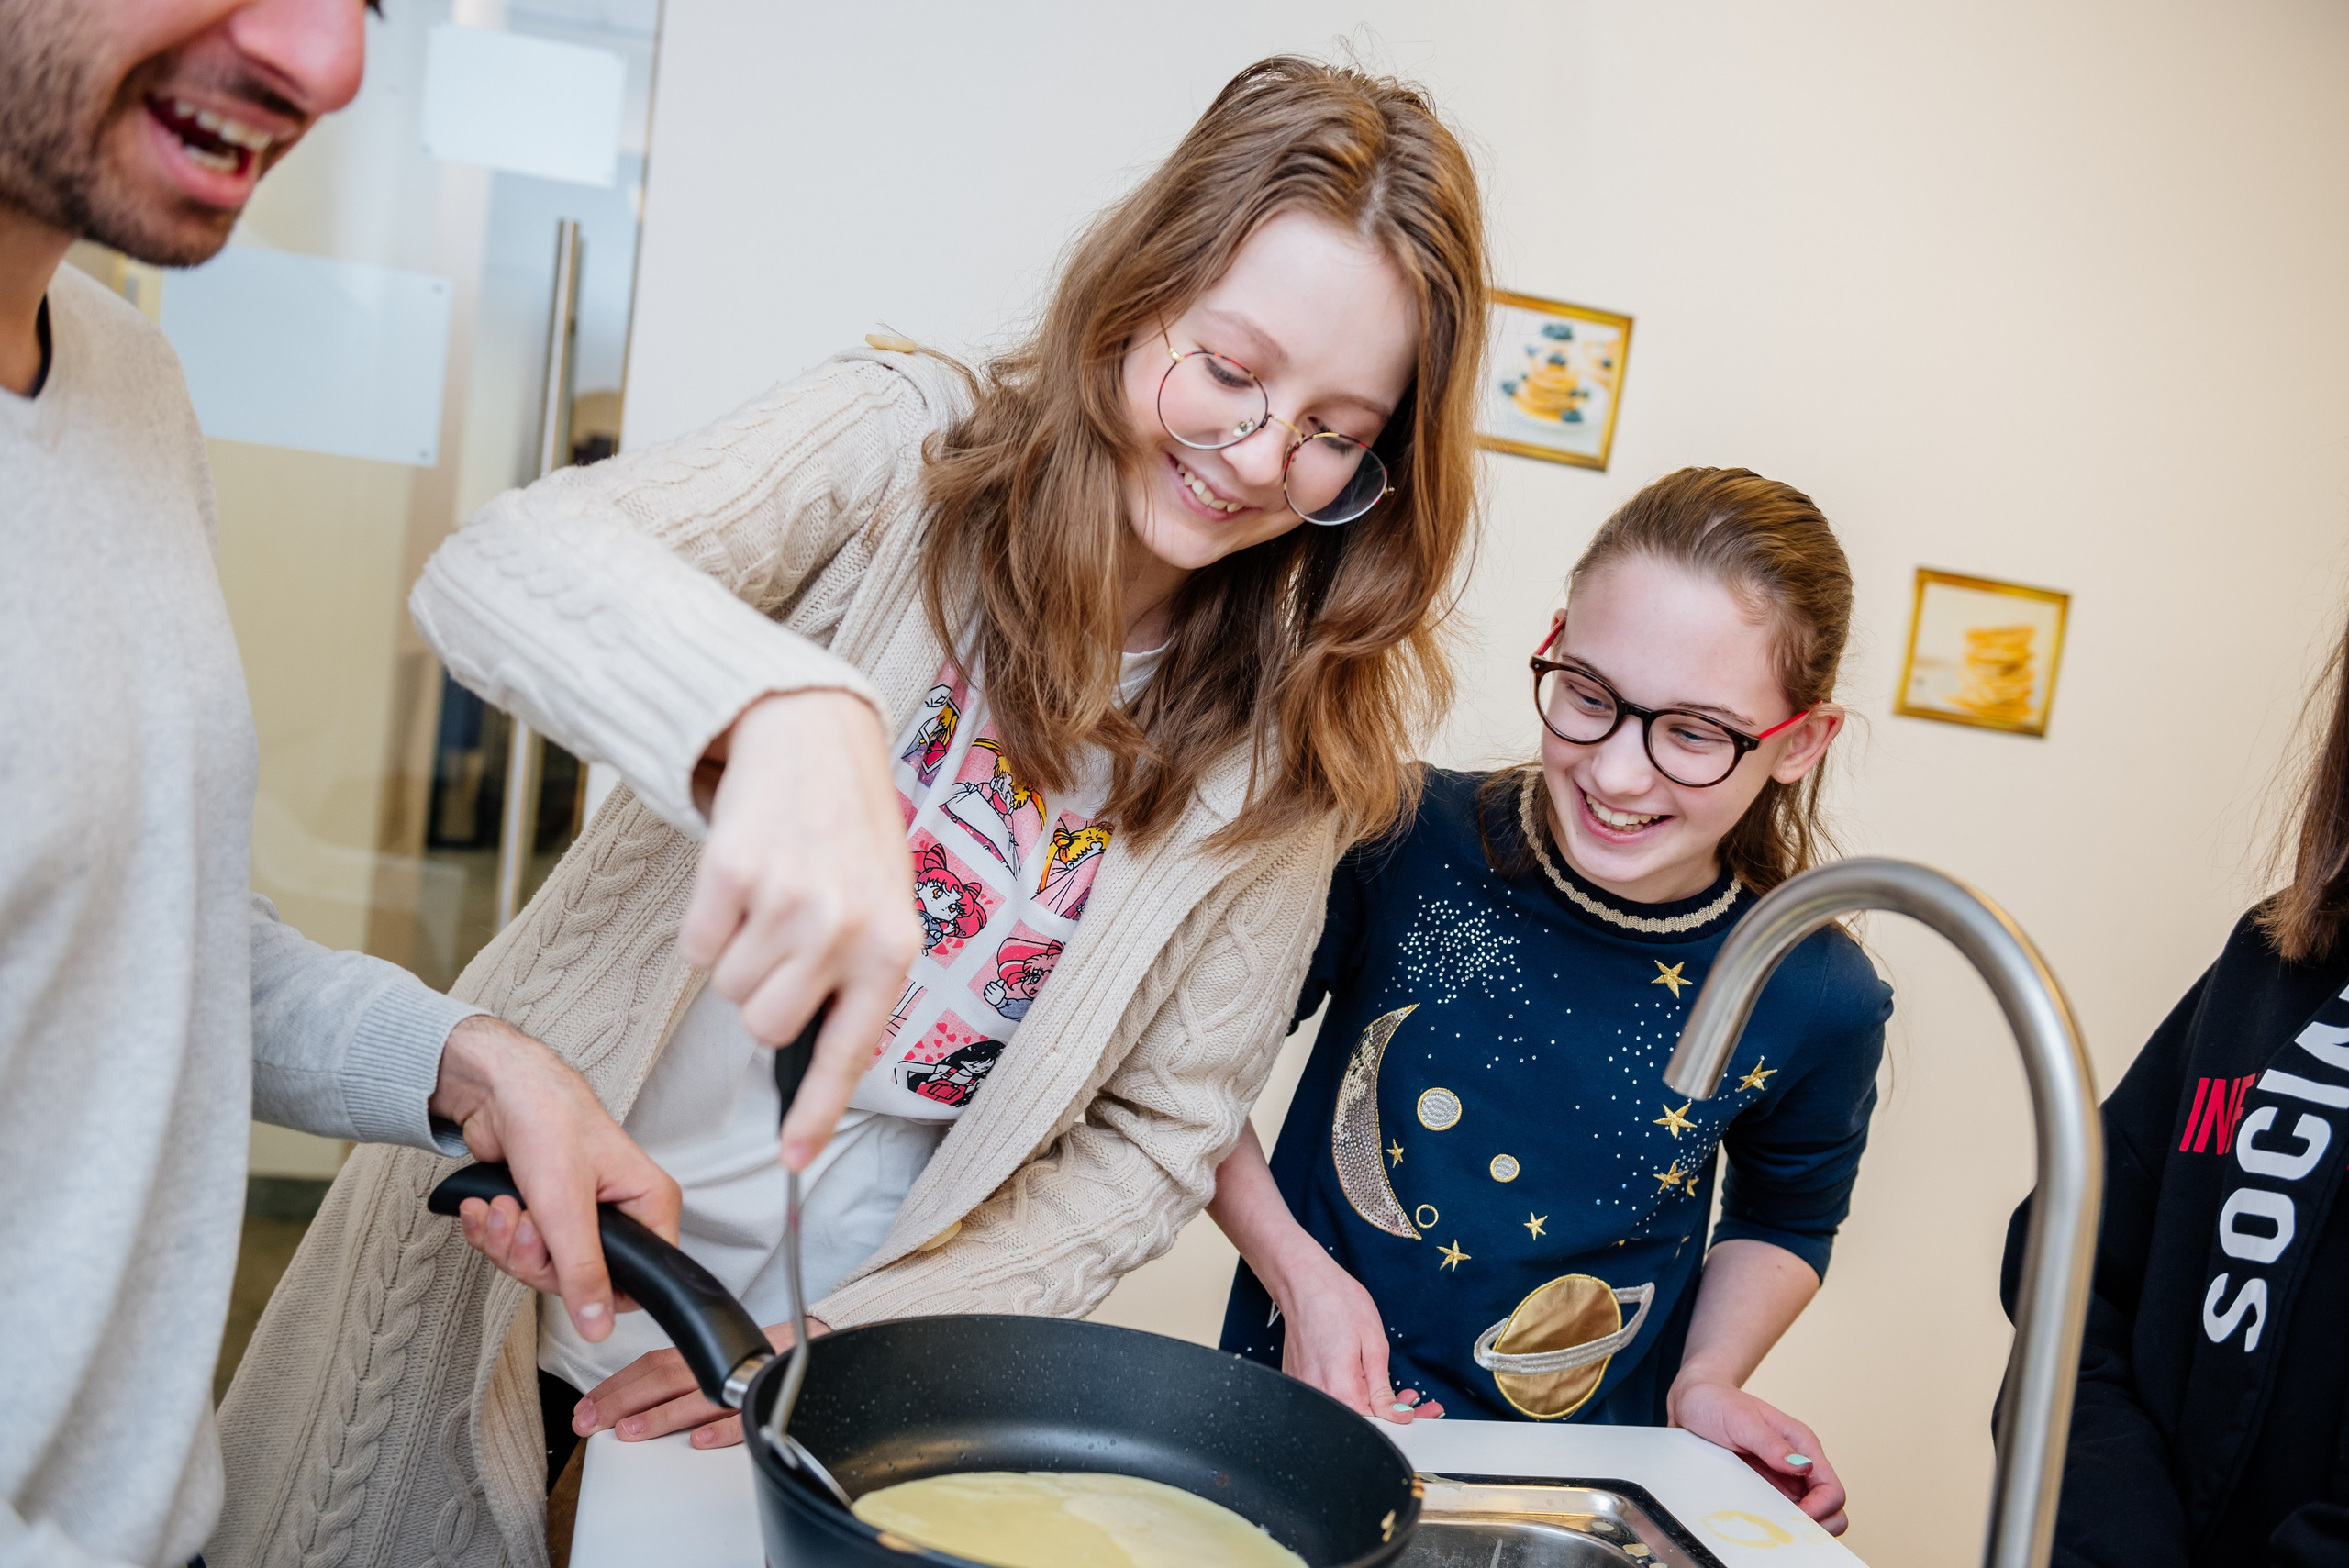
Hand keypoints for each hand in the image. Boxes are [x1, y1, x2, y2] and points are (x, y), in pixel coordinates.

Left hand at [432, 1014, 681, 1341]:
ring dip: (508, 1242)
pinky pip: (518, 1249)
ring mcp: (580, 1213)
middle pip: (580, 1279)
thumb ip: (584, 1270)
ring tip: (501, 1209)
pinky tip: (486, 1208)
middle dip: (534, 1257)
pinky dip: (494, 1232)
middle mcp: (619, 1211)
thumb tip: (599, 1325)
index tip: (558, 1269)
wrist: (498, 1087)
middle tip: (525, 1225)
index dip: (593, 1288)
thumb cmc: (548, 1119)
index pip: (640, 1281)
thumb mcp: (565, 1206)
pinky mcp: (544, 1210)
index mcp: (647, 1205)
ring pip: (543, 1266)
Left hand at [572, 1318, 832, 1448]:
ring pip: (696, 1397)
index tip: (587, 1407)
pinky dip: (721, 1428)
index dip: (617, 1385)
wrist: (820, 1346)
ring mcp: (743, 1380)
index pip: (651, 1364)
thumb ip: (682, 1372)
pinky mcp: (770, 1394)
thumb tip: (633, 1398)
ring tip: (629, 1432)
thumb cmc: (762, 1356)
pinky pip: (744, 1415)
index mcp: (702, 1352)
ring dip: (659, 1416)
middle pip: (664, 1378)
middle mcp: (718, 1364)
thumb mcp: (716, 1355)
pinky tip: (699, 1442)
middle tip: (590, 1422)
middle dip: (622, 1401)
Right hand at [680, 691, 921, 1168]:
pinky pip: (697, 948)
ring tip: (770, 900)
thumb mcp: (887, 905)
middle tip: (783, 944)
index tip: (792, 1159)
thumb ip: (860, 977)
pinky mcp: (732, 872)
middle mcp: (844, 930)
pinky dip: (709, 924)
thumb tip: (816, 1057)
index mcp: (891, 947)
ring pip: (729, 990)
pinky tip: (742, 880)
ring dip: (738, 957)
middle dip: (764, 998)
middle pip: (766, 1027)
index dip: (815, 1112)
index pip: (849, 1052)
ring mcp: (788, 900)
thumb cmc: (851, 832)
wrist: (814, 739)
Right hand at [1276, 1249, 1442, 1424]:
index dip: (1405, 1420)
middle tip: (1413, 1400)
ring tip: (1393, 1389)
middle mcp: (1320, 1398)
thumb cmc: (1339, 1304)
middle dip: (1392, 1415)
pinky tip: (1365, 1382)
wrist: (1304, 1283)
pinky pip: (1330, 1399)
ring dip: (1373, 1405)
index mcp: (1342, 1392)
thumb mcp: (1374, 1344)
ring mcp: (1306, 1392)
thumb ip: (1383, 1388)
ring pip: (1346, 1411)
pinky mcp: (1300, 1383)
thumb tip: (1397, 1415)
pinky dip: (1351, 1395)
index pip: (1379, 1424)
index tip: (1426, 1414)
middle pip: (1362, 1421)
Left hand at [1668, 1376, 1845, 1534]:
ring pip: (1808, 1518)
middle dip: (1818, 1527)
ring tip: (1771, 1530)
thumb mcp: (1741, 1419)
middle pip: (1830, 1510)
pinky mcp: (1763, 1489)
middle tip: (1788, 1532)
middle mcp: (1797, 1465)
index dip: (1821, 1510)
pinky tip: (1757, 1525)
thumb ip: (1770, 1444)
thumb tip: (1802, 1468)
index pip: (1832, 1489)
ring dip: (1797, 1529)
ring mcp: (1781, 1479)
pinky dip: (1776, 1526)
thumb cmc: (1716, 1402)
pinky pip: (1780, 1515)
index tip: (1795, 1518)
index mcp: (1802, 1445)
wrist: (1692, 1401)